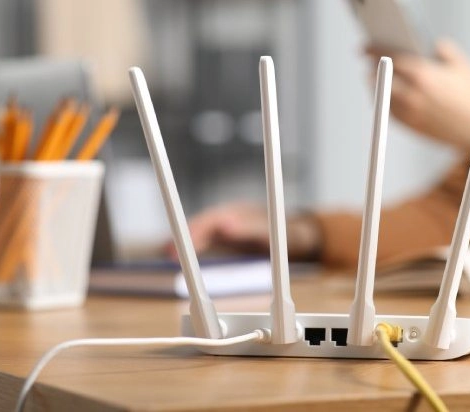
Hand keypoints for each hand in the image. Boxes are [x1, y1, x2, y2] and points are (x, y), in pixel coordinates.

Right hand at [163, 202, 321, 260]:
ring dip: (185, 243)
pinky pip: (206, 241)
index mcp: (241, 212)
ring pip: (202, 233)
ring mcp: (228, 227)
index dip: (196, 228)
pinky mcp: (228, 238)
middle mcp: (231, 217)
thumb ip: (251, 227)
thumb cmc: (292, 232)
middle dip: (185, 237)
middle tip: (168, 253)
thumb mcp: (276, 231)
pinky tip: (175, 256)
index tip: (184, 239)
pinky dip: (192, 248)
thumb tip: (226, 225)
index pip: (213, 219)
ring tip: (167, 255)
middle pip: (203, 225)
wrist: (302, 235)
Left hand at [366, 39, 469, 151]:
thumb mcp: (460, 65)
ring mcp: (410, 112)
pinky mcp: (410, 126)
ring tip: (374, 76)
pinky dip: (384, 101)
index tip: (365, 46)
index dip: (373, 50)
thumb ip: (441, 49)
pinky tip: (385, 94)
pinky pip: (388, 112)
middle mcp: (412, 93)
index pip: (388, 56)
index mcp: (423, 73)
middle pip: (380, 77)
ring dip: (376, 85)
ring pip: (381, 96)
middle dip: (373, 67)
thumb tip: (426, 43)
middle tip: (369, 60)